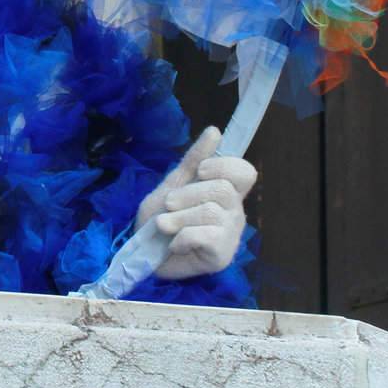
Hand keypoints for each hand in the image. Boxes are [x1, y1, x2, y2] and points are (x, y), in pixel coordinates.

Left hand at [135, 126, 256, 279]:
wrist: (142, 251)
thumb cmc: (159, 217)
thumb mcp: (172, 183)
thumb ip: (194, 160)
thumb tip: (215, 131)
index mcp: (225, 192)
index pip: (245, 173)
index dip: (224, 166)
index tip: (200, 172)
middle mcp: (234, 212)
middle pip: (223, 190)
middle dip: (187, 195)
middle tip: (169, 205)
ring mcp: (230, 235)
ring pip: (211, 212)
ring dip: (178, 218)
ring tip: (164, 226)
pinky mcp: (221, 256)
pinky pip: (205, 236)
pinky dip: (181, 238)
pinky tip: (174, 244)